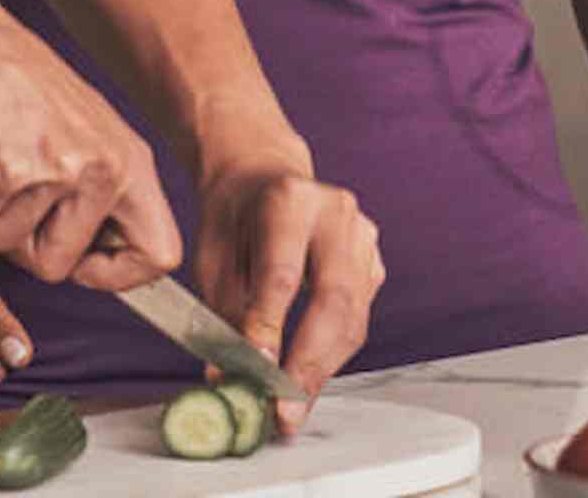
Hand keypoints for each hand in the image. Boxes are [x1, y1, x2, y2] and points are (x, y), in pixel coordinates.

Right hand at [0, 29, 182, 290]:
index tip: (82, 261)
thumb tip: (107, 260)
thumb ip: (103, 192)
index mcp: (129, 160)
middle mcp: (100, 169)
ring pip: (5, 246)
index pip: (160, 254)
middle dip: (20, 241)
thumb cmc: (16, 83)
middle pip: (57, 267)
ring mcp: (52, 171)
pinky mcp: (1, 173)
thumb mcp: (86, 131)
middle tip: (10, 187)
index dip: (116, 273)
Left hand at [190, 148, 384, 431]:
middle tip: (285, 410)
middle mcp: (334, 211)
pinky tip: (307, 377)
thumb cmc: (234, 217)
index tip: (257, 372)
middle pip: (333, 299)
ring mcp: (362, 235)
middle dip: (308, 364)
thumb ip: (223, 312)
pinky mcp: (373, 260)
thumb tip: (226, 377)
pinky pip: (359, 318)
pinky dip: (333, 354)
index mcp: (288, 198)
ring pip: (352, 317)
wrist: (261, 177)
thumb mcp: (213, 254)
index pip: (281, 273)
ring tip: (292, 407)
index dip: (270, 327)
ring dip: (322, 369)